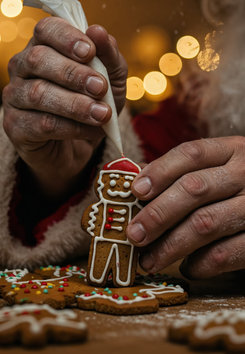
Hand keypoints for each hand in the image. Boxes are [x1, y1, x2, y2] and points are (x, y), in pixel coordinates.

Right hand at [2, 17, 126, 198]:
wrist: (81, 143)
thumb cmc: (93, 101)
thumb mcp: (111, 77)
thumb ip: (108, 55)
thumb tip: (98, 31)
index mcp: (44, 46)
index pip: (46, 29)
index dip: (66, 38)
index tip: (90, 51)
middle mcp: (22, 67)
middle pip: (38, 59)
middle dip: (73, 73)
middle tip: (100, 87)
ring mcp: (15, 96)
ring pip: (38, 94)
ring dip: (75, 104)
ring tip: (102, 114)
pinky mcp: (16, 126)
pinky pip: (42, 124)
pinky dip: (72, 128)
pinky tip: (93, 130)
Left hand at [127, 137, 244, 278]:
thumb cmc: (237, 185)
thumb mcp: (219, 167)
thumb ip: (182, 172)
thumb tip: (136, 184)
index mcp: (232, 150)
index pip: (191, 153)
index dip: (160, 171)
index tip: (135, 191)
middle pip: (194, 189)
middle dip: (158, 213)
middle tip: (134, 234)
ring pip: (206, 223)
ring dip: (171, 245)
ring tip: (149, 259)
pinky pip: (227, 254)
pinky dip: (201, 264)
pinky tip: (188, 267)